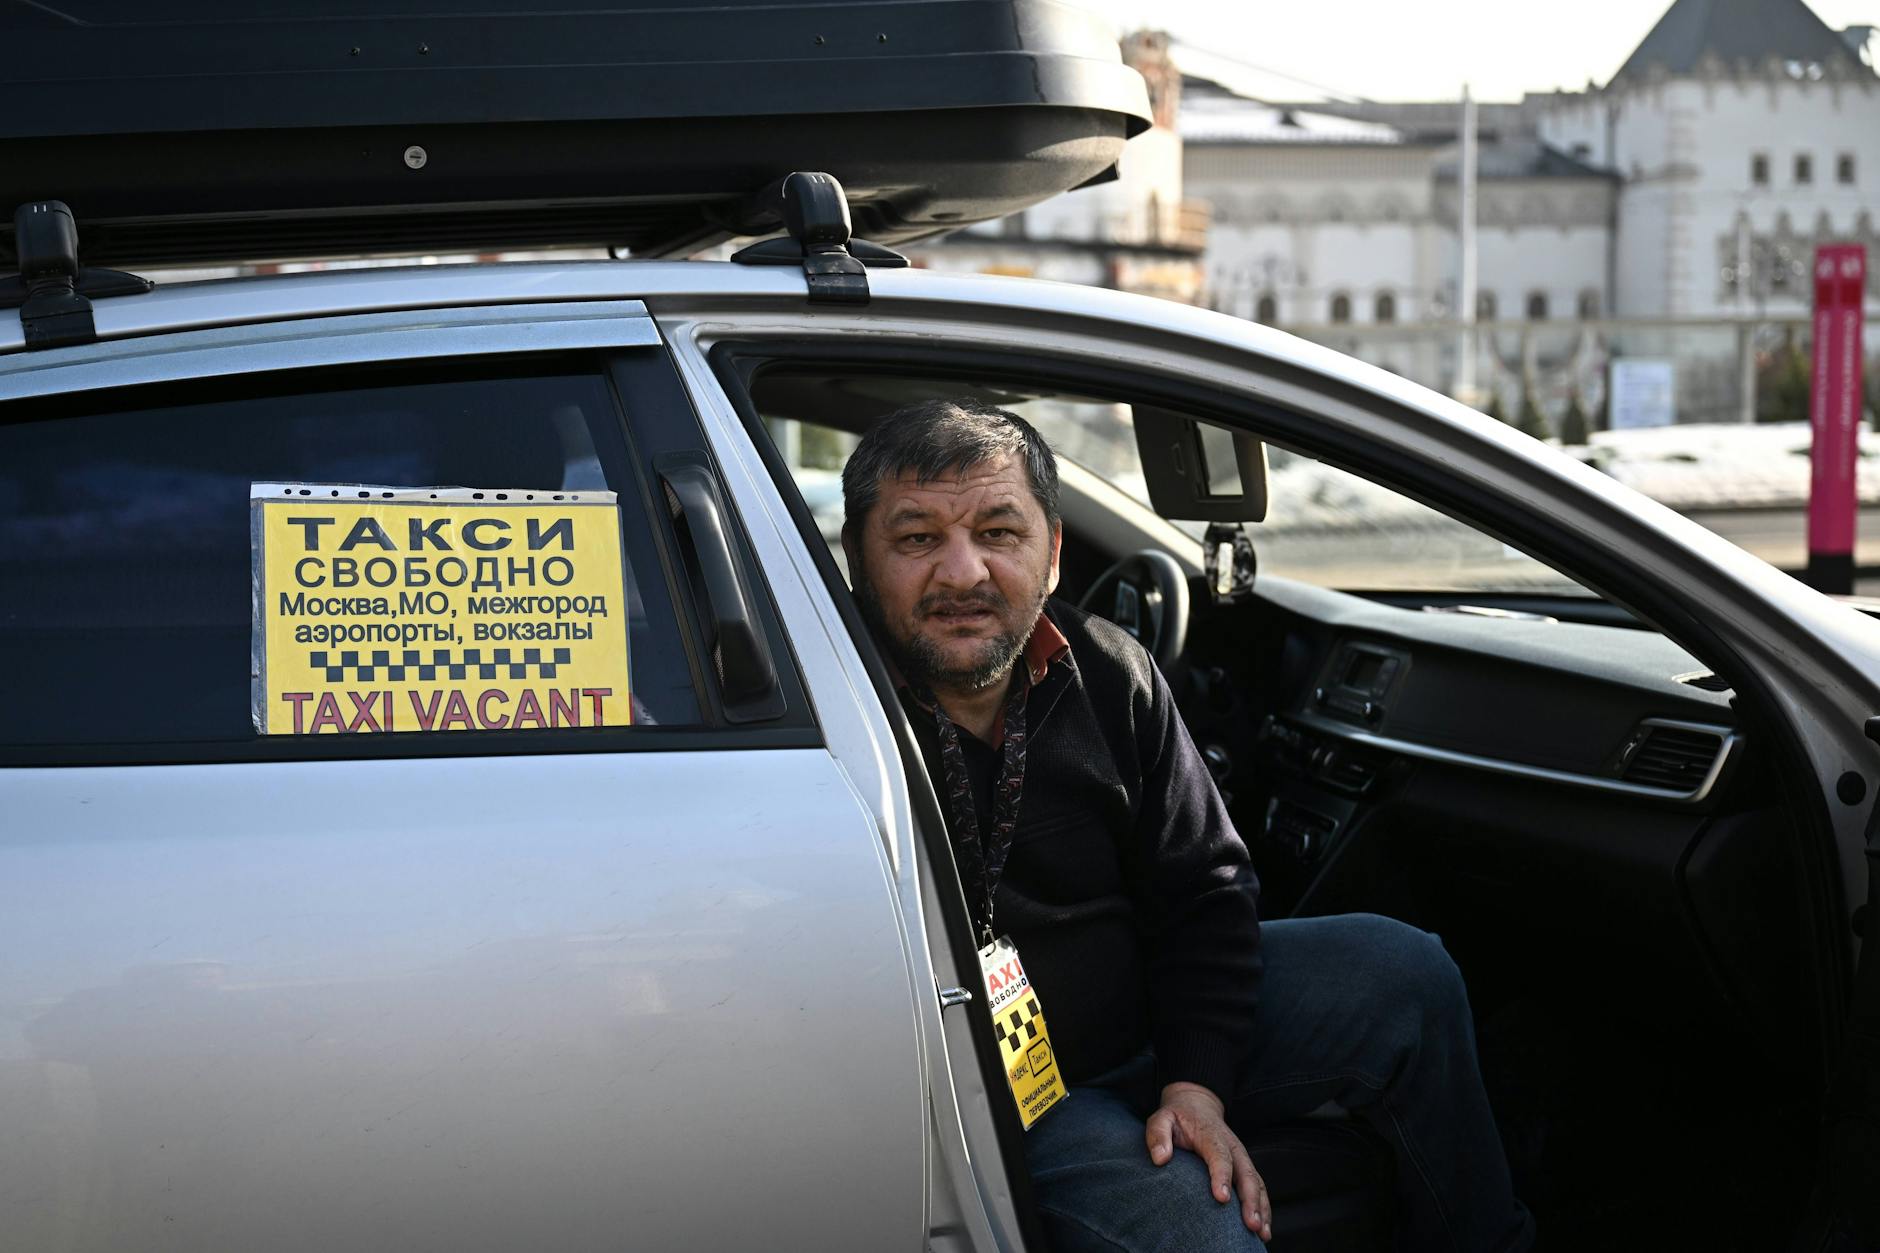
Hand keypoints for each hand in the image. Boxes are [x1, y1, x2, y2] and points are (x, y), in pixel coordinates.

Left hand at [1145, 1081, 1273, 1241]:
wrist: (1196, 1105)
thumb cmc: (1177, 1118)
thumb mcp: (1162, 1118)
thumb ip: (1158, 1134)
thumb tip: (1160, 1158)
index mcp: (1211, 1135)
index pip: (1219, 1156)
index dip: (1222, 1176)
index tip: (1222, 1198)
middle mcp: (1232, 1147)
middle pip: (1246, 1173)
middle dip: (1250, 1199)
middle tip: (1250, 1224)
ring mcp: (1241, 1157)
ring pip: (1256, 1183)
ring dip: (1261, 1207)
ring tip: (1261, 1232)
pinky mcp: (1244, 1167)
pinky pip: (1258, 1188)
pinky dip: (1264, 1207)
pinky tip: (1264, 1230)